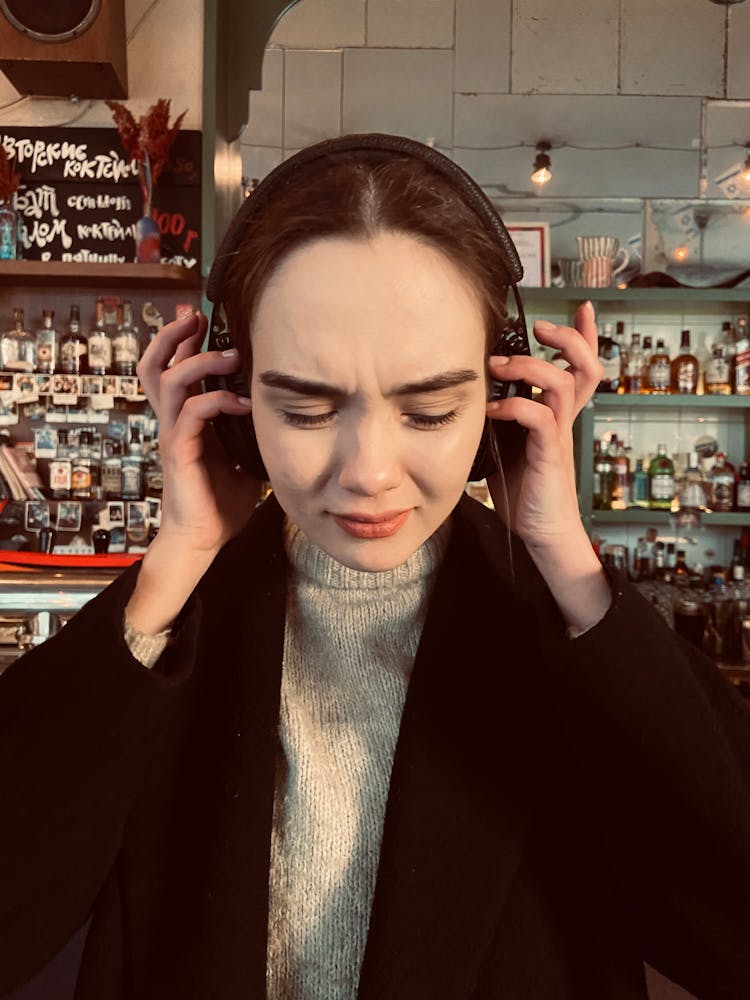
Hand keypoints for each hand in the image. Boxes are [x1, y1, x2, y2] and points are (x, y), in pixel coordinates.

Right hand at [136, 311, 261, 556]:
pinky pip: (192, 414)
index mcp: (186, 420)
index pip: (173, 369)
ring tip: (230, 353)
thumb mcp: (245, 458)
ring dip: (199, 361)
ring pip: (169, 382)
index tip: (200, 317)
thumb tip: (290, 415)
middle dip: (172, 335)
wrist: (204, 539)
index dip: (181, 341)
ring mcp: (174, 435)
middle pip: (155, 365)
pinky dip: (216, 400)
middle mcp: (174, 422)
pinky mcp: (181, 452)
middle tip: (194, 314)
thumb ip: (254, 433)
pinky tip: (241, 403)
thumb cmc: (222, 502)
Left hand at [484, 301, 600, 551]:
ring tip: (499, 367)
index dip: (585, 335)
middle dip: (568, 338)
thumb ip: (498, 419)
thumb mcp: (506, 445)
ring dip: (530, 367)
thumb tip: (466, 395)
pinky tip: (493, 410)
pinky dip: (515, 407)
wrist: (540, 532)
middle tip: (540, 328)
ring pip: (562, 383)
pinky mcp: (550, 455)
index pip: (579, 367)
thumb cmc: (522, 491)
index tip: (582, 307)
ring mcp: (558, 436)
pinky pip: (539, 419)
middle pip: (586, 366)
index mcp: (555, 414)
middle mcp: (562, 420)